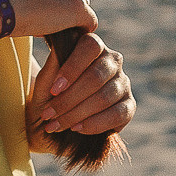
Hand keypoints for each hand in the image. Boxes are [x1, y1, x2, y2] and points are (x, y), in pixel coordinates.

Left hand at [27, 31, 134, 147]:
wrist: (55, 122)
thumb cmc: (49, 96)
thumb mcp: (45, 82)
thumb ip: (53, 65)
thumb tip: (58, 48)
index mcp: (92, 46)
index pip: (90, 47)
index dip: (72, 68)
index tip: (54, 90)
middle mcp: (112, 61)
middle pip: (96, 76)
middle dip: (69, 99)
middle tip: (49, 114)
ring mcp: (123, 83)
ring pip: (104, 97)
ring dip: (77, 114)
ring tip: (57, 125)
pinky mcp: (129, 106)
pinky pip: (117, 114)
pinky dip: (94, 124)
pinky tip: (77, 128)